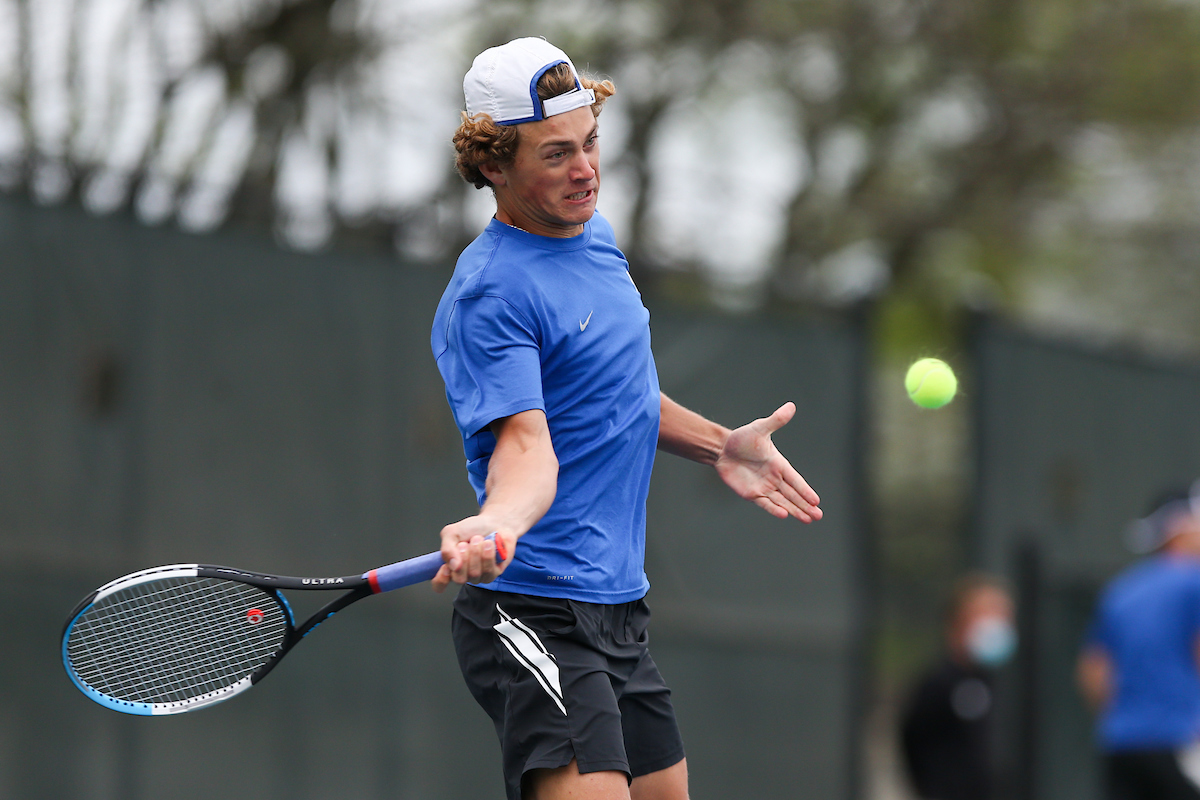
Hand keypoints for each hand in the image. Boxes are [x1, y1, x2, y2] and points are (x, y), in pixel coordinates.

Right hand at [431, 518, 512, 592]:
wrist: (493, 522)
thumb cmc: (472, 529)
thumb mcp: (452, 533)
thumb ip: (447, 548)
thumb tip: (453, 565)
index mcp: (450, 566)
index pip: (439, 584)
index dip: (441, 579)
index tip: (445, 567)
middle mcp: (463, 574)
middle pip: (459, 579)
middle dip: (463, 559)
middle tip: (465, 544)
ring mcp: (479, 575)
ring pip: (474, 574)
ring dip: (476, 553)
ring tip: (478, 539)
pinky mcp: (494, 573)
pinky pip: (489, 570)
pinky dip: (488, 554)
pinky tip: (489, 544)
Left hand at [713, 402, 821, 521]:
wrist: (722, 449)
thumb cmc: (742, 438)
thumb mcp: (759, 428)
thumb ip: (776, 421)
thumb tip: (791, 406)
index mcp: (779, 464)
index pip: (796, 480)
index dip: (805, 490)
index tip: (816, 500)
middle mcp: (774, 478)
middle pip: (793, 494)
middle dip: (805, 505)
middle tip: (819, 516)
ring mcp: (764, 487)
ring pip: (783, 502)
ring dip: (795, 510)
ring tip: (808, 520)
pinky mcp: (751, 494)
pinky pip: (765, 503)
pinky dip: (774, 509)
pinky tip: (784, 515)